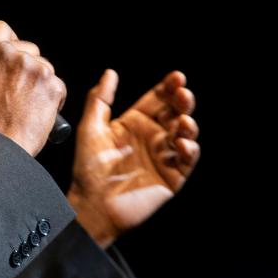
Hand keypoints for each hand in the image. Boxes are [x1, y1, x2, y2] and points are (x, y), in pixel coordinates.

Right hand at [0, 21, 66, 156]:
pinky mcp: (51, 82)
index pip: (1, 28)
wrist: (0, 147)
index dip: (8, 41)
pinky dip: (52, 97)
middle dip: (28, 65)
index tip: (10, 53)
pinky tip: (37, 111)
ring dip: (41, 82)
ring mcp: (33, 67)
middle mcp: (8, 54)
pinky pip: (57, 84)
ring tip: (26, 105)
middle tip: (17, 90)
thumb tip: (7, 58)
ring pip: (45, 66)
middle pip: (29, 47)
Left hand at [68, 69, 199, 247]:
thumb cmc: (88, 169)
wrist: (92, 204)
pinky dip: (189, 151)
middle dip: (182, 102)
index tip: (176, 77)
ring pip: (185, 135)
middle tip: (182, 94)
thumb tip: (110, 73)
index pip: (157, 100)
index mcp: (134, 124)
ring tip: (183, 122)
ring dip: (189, 125)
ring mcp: (163, 157)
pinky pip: (187, 161)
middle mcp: (151, 137)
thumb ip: (100, 100)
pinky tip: (182, 144)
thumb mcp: (90, 129)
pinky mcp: (172, 177)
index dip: (167, 87)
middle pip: (175, 113)